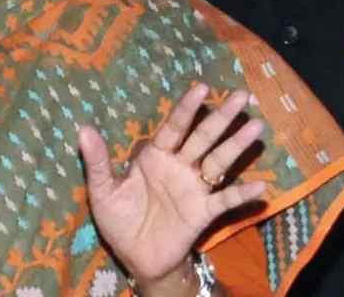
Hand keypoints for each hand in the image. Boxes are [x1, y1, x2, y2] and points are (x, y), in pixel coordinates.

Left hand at [78, 83, 266, 287]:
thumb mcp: (102, 190)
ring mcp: (193, 188)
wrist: (135, 256)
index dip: (187, 108)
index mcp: (155, 156)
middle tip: (241, 94)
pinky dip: (241, 194)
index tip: (202, 87)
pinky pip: (224, 201)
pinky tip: (260, 186)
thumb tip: (83, 129)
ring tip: (256, 126)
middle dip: (221, 116)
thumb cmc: (119, 219)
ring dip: (236, 145)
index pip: (174, 126)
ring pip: (218, 162)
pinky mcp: (202, 213)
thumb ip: (97, 161)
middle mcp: (179, 167)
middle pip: (203, 137)